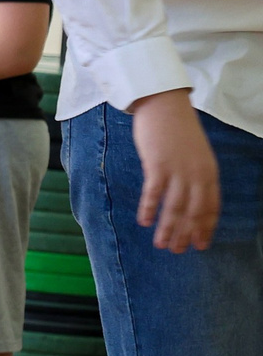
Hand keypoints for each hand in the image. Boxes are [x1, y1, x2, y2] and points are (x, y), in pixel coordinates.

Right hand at [130, 88, 218, 251]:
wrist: (164, 104)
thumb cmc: (176, 129)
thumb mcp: (194, 154)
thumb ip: (194, 175)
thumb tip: (187, 196)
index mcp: (208, 172)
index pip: (210, 207)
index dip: (205, 228)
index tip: (200, 245)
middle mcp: (197, 174)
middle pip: (193, 211)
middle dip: (186, 234)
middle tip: (178, 251)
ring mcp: (178, 170)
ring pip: (175, 207)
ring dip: (168, 228)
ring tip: (161, 245)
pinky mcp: (158, 164)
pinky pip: (154, 192)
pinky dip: (149, 209)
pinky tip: (145, 222)